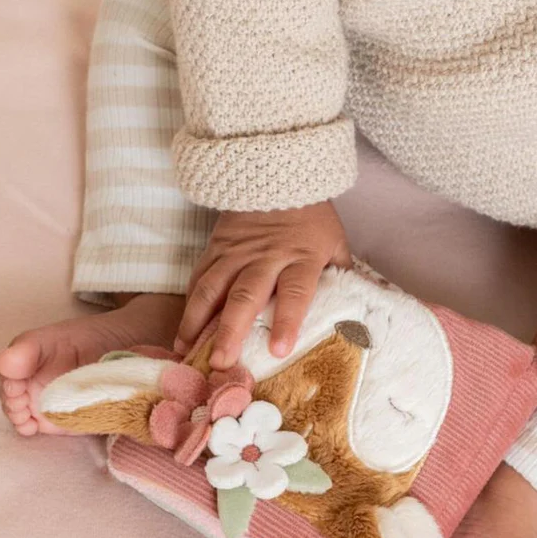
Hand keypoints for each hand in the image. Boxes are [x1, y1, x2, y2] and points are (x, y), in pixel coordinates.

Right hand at [177, 202, 350, 369]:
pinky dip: (189, 303)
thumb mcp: (334, 243)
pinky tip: (183, 329)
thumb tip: (353, 314)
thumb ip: (339, 277)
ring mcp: (237, 251)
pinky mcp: (216, 246)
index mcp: (302, 256)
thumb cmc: (312, 218)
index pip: (295, 292)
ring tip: (187, 352)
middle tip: (220, 363)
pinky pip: (200, 276)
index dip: (287, 321)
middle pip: (246, 295)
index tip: (279, 350)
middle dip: (231, 331)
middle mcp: (266, 256)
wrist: (279, 174)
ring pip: (213, 288)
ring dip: (197, 322)